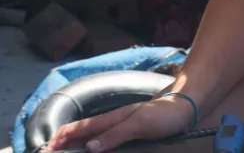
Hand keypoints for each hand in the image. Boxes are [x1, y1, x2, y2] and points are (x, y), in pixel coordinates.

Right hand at [46, 95, 195, 151]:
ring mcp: (122, 126)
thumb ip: (115, 135)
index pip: (78, 129)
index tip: (47, 150)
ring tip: (68, 152)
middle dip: (64, 144)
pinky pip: (107, 140)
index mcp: (111, 120)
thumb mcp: (140, 124)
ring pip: (93, 137)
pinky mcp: (132, 132)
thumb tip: (88, 148)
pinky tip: (96, 150)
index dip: (60, 139)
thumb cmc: (165, 113)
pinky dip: (95, 146)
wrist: (187, 104)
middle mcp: (113, 122)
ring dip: (78, 145)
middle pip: (82, 134)